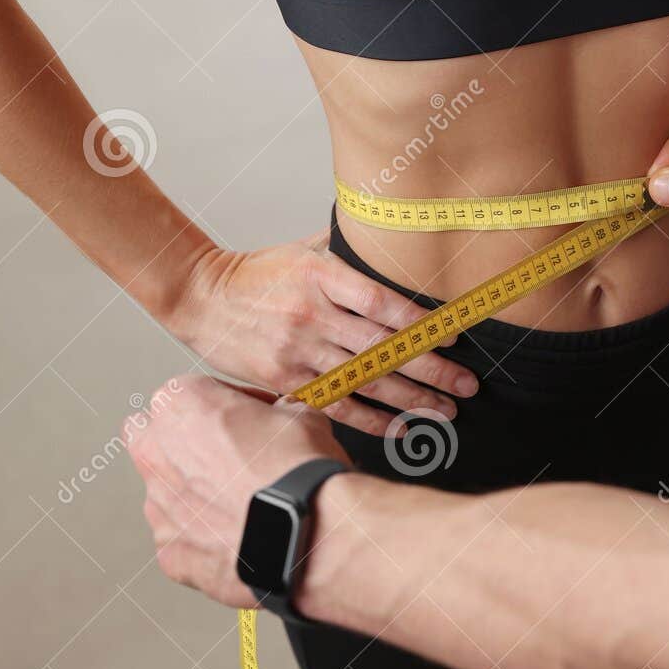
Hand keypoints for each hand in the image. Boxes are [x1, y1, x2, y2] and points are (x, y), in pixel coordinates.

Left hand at [126, 375, 347, 608]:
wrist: (307, 533)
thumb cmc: (297, 472)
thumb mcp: (301, 414)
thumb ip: (278, 411)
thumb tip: (284, 417)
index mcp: (181, 404)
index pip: (195, 392)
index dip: (230, 404)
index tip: (250, 418)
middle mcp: (157, 450)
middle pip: (155, 435)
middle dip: (185, 442)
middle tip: (228, 454)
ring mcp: (158, 503)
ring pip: (164, 489)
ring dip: (193, 490)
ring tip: (239, 500)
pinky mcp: (168, 547)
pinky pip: (180, 534)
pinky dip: (203, 534)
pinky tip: (236, 532)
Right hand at [166, 228, 477, 435]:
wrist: (200, 297)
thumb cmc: (259, 272)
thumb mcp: (302, 249)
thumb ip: (348, 250)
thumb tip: (397, 240)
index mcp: (320, 275)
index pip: (380, 302)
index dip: (419, 322)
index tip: (454, 334)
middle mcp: (312, 314)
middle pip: (381, 347)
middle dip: (431, 370)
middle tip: (468, 385)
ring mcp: (298, 350)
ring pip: (365, 380)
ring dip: (411, 399)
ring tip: (448, 411)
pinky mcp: (285, 379)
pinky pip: (338, 403)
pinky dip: (373, 420)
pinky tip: (404, 428)